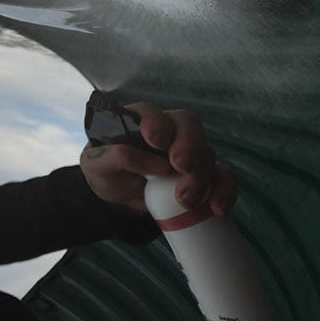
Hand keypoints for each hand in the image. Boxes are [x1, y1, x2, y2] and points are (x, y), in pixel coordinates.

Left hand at [80, 102, 235, 216]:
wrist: (120, 199)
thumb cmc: (106, 173)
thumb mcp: (95, 165)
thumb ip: (111, 156)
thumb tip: (142, 158)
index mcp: (140, 121)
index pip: (151, 113)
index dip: (157, 123)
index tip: (156, 140)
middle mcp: (170, 131)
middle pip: (189, 126)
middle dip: (189, 145)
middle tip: (182, 165)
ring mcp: (189, 152)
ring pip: (206, 153)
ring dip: (202, 176)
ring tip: (187, 201)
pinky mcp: (202, 175)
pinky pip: (221, 177)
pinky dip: (223, 190)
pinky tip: (217, 207)